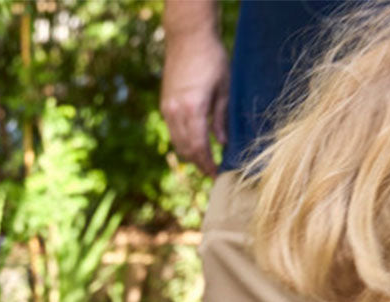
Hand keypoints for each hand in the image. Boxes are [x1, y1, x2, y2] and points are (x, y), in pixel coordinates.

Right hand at [160, 25, 229, 175]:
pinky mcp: (164, 106)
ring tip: (203, 160)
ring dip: (190, 153)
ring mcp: (167, 110)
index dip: (207, 164)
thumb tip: (223, 143)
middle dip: (198, 163)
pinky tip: (194, 142)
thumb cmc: (211, 59)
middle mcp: (176, 113)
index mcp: (193, 109)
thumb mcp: (224, 88)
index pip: (199, 146)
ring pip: (177, 143)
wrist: (187, 38)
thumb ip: (221, 118)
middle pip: (185, 149)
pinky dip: (183, 141)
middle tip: (211, 171)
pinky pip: (173, 131)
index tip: (215, 175)